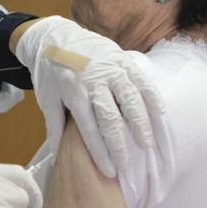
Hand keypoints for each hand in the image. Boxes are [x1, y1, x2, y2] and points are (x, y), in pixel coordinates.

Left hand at [14, 16, 164, 176]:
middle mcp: (94, 81)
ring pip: (131, 100)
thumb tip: (58, 155)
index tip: (109, 172)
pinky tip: (160, 114)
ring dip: (140, 124)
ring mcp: (110, 68)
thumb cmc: (49, 72)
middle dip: (120, 145)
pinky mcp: (122, 58)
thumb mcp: (46, 99)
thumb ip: (55, 126)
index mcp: (74, 93)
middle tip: (128, 166)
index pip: (90, 130)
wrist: (53, 35)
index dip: (100, 153)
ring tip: (146, 144)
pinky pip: (141, 80)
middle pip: (111, 119)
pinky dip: (152, 97)